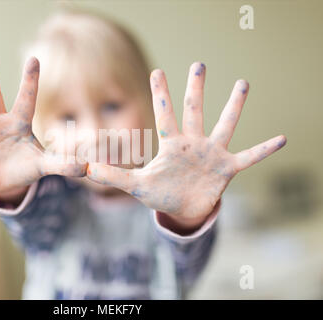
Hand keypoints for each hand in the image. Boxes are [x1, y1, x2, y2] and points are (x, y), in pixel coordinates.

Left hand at [87, 62, 285, 228]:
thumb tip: (86, 169)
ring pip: (225, 126)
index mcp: (171, 145)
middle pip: (194, 111)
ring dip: (234, 107)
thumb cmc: (160, 192)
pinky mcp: (227, 169)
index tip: (158, 72)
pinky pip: (249, 157)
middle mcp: (193, 143)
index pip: (165, 115)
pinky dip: (263, 150)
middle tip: (198, 65)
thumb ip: (113, 176)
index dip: (162, 95)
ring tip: (242, 83)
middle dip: (196, 89)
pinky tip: (282, 139)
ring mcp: (212, 154)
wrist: (183, 207)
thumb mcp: (136, 185)